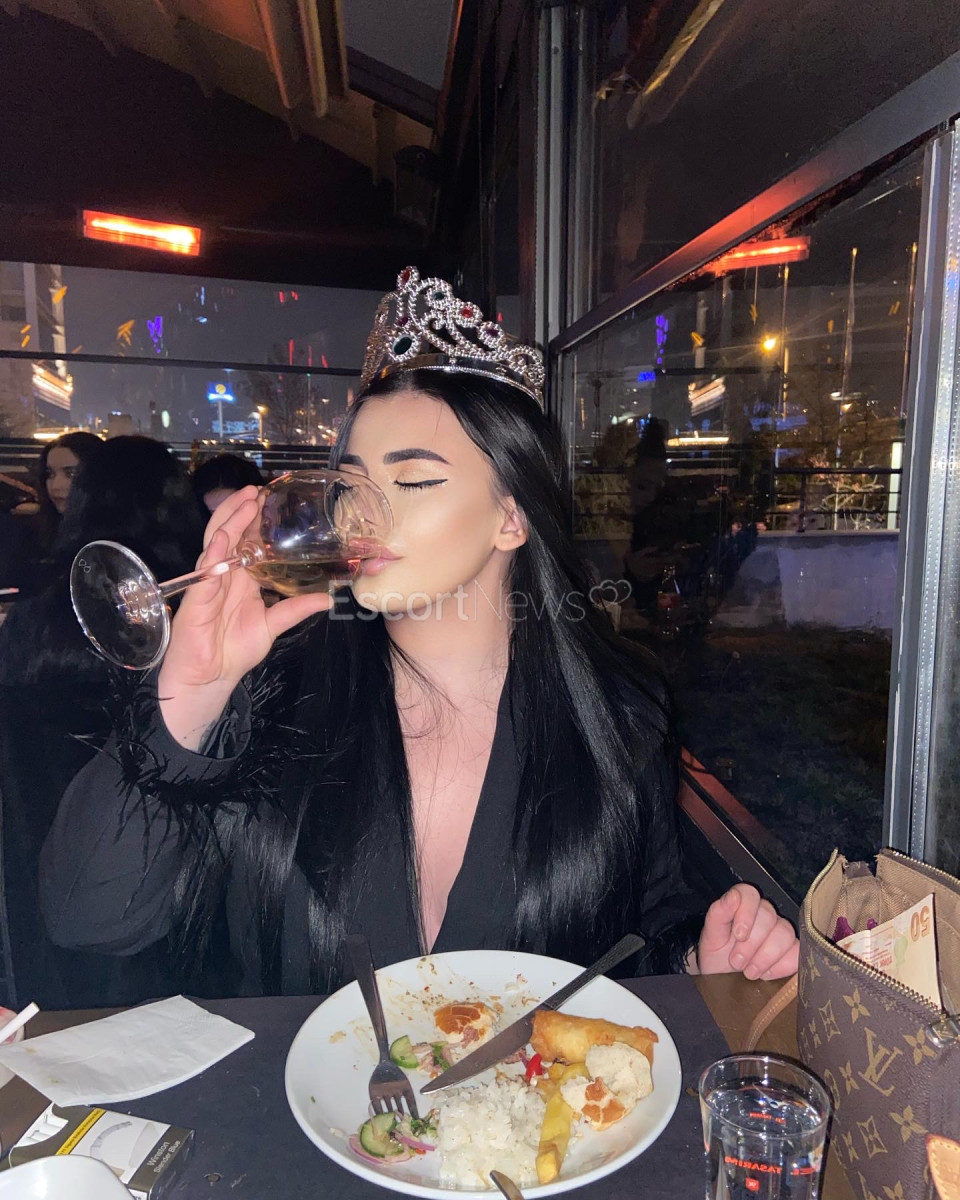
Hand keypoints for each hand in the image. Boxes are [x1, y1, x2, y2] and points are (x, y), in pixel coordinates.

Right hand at [158, 486, 331, 746]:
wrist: (209, 679)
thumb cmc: (234, 650)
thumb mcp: (273, 625)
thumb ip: (296, 608)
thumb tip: (328, 598)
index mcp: (240, 578)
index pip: (247, 540)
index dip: (256, 519)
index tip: (270, 498)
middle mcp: (223, 575)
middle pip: (230, 533)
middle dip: (241, 510)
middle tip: (257, 489)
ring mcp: (208, 583)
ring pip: (216, 544)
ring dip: (229, 521)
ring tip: (244, 501)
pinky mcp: (197, 599)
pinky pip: (206, 573)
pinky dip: (214, 554)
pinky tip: (223, 539)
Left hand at [696, 884, 798, 978]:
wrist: (723, 976)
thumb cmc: (717, 951)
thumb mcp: (711, 934)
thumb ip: (719, 912)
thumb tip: (733, 896)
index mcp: (744, 903)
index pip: (751, 894)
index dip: (746, 914)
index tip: (738, 935)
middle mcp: (765, 913)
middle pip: (769, 918)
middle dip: (751, 944)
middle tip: (736, 962)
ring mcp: (781, 931)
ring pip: (785, 935)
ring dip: (765, 958)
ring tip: (749, 971)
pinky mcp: (793, 951)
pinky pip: (797, 954)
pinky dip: (781, 967)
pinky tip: (766, 974)